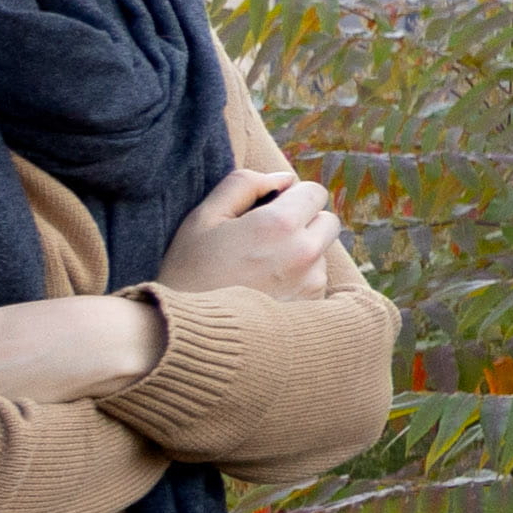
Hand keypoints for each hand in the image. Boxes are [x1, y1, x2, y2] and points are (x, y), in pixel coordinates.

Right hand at [163, 164, 355, 303]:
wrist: (186, 335)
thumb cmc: (187, 272)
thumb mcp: (203, 218)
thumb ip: (244, 185)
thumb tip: (283, 178)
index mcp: (280, 225)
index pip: (315, 192)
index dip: (291, 197)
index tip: (267, 210)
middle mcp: (305, 253)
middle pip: (327, 221)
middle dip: (303, 222)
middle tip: (265, 238)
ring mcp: (311, 284)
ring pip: (322, 253)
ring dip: (302, 253)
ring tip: (259, 269)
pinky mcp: (312, 308)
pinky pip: (316, 281)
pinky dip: (299, 280)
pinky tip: (265, 290)